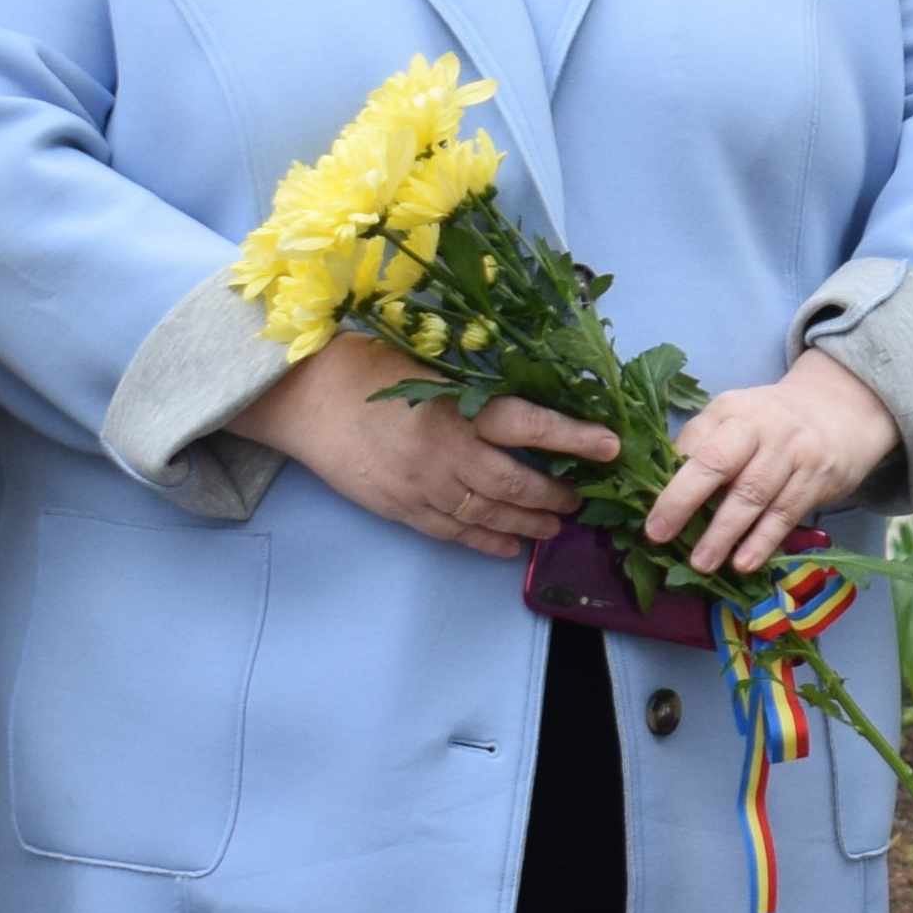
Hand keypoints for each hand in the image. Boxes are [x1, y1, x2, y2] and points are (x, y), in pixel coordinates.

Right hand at [237, 332, 617, 555]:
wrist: (303, 398)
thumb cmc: (367, 368)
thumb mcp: (427, 366)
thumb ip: (472, 389)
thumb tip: (524, 404)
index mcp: (455, 407)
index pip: (528, 425)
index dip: (572, 437)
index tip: (609, 446)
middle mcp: (444, 452)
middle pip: (514, 482)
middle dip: (554, 494)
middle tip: (581, 499)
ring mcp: (422, 485)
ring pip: (489, 512)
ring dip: (528, 522)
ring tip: (556, 526)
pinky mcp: (400, 508)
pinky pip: (453, 531)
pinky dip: (486, 540)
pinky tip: (510, 546)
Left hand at [646, 353, 903, 579]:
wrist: (842, 411)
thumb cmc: (773, 426)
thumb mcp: (737, 420)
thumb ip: (704, 447)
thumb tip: (660, 493)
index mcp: (729, 410)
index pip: (692, 446)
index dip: (667, 482)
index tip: (649, 516)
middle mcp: (759, 425)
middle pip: (717, 462)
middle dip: (684, 500)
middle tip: (660, 535)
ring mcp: (791, 450)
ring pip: (752, 494)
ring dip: (724, 532)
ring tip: (701, 563)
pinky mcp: (817, 476)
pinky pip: (785, 512)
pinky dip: (763, 540)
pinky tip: (744, 562)